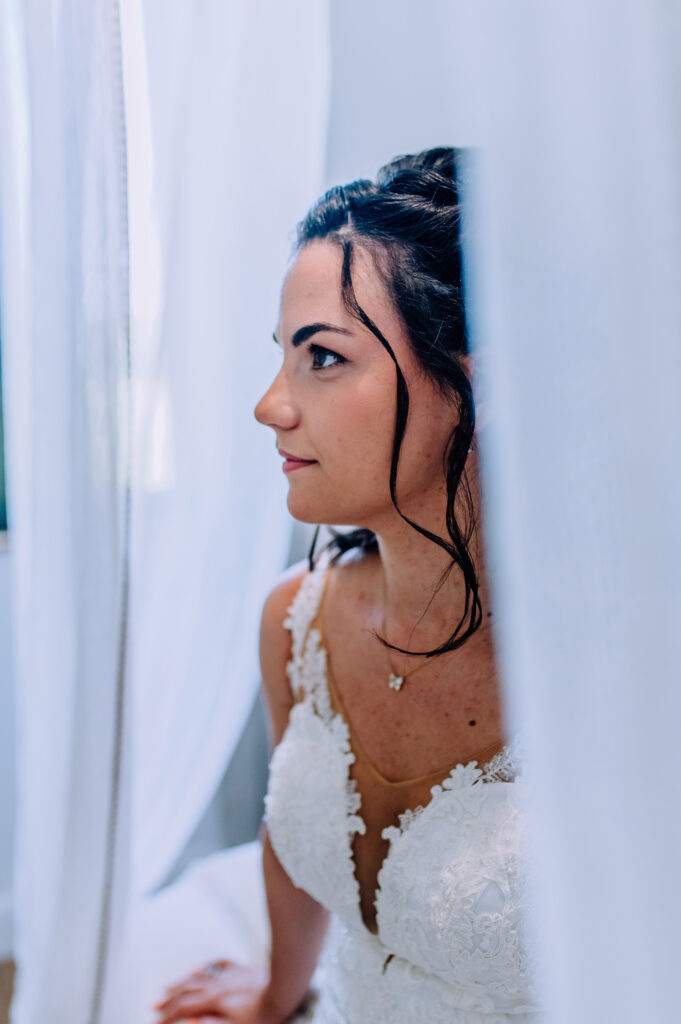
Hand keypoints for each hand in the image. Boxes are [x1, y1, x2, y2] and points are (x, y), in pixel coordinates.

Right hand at [152, 959, 280, 1023]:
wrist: (286, 989)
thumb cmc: (264, 1015)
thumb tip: (189, 1020)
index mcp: (213, 1000)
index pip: (183, 1009)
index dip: (167, 1017)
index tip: (154, 1022)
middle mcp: (216, 984)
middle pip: (185, 992)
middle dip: (167, 1001)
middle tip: (151, 1007)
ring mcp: (228, 975)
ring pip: (196, 978)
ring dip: (178, 984)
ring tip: (164, 989)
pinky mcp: (240, 969)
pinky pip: (216, 966)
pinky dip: (202, 968)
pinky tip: (194, 968)